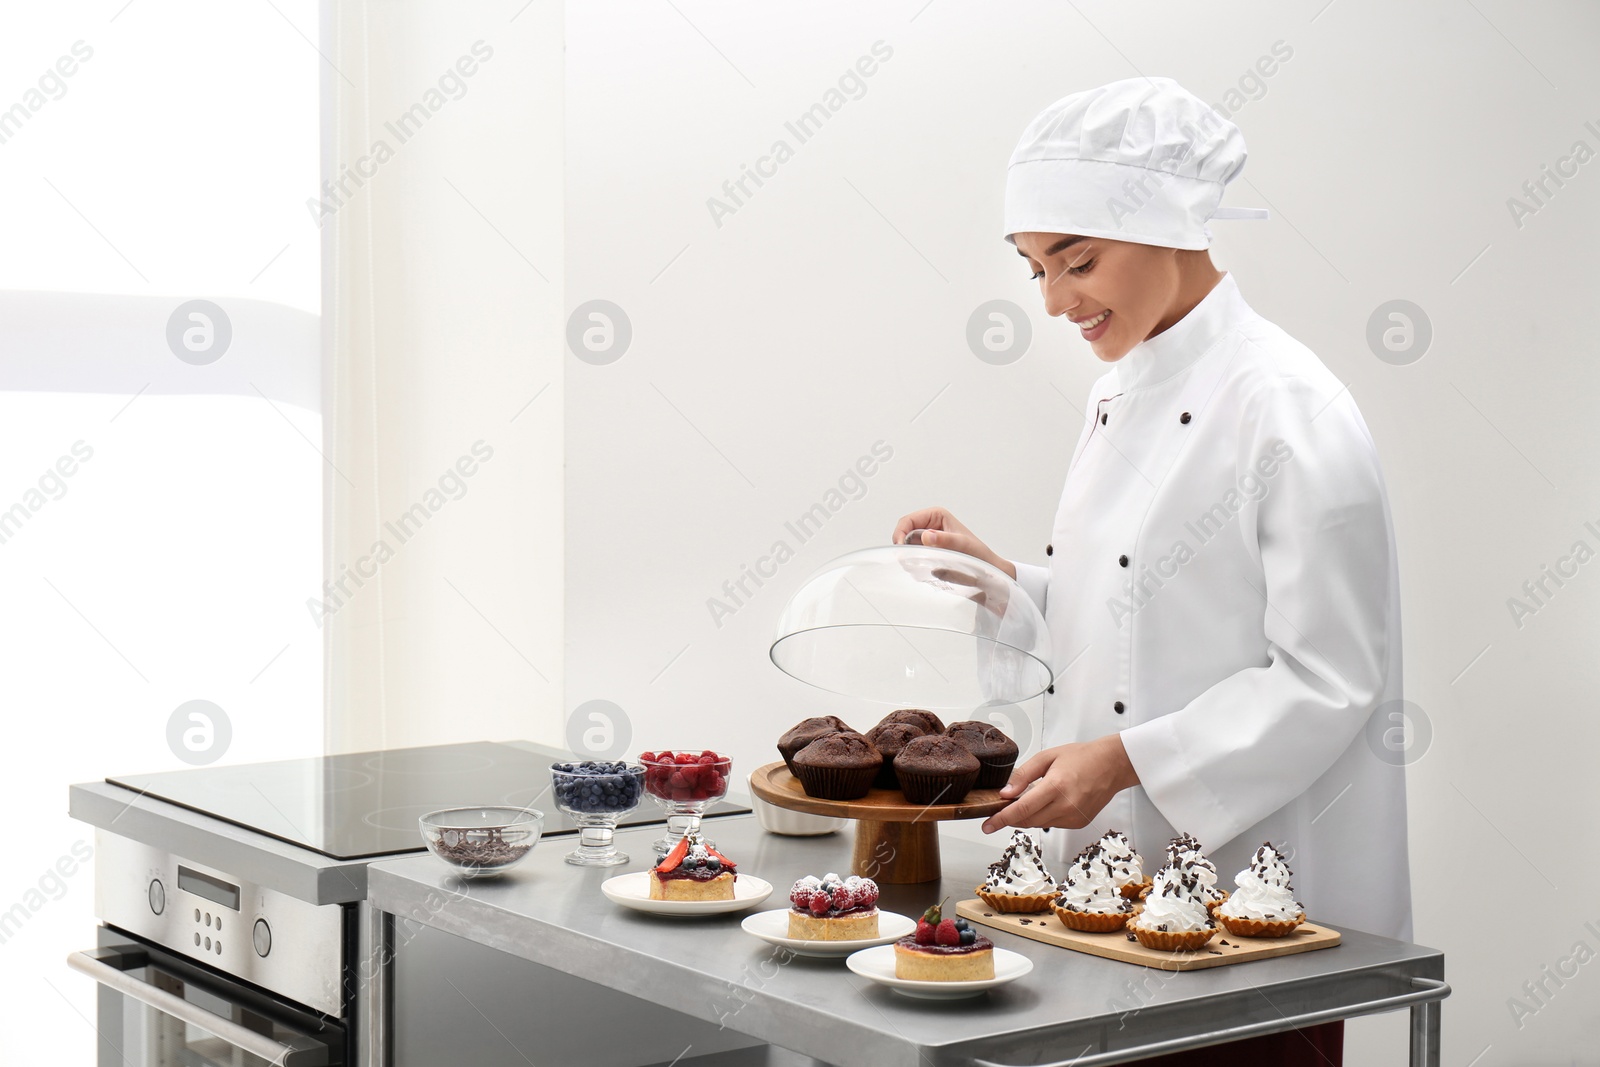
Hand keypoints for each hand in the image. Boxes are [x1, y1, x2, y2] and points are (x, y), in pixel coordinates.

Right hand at [890, 507, 1016, 579]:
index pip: (907, 520)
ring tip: (921, 564)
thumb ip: (945, 540)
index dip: (900, 533)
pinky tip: (924, 568)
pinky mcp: (929, 550)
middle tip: (909, 560)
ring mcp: (928, 538)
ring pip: (907, 545)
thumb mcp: (963, 546)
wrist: (988, 570)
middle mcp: (930, 525)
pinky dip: (914, 561)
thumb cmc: (979, 555)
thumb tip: (926, 536)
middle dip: (904, 546)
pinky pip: (914, 554)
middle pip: (904, 533)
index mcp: (936, 515)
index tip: (900, 548)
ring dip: (910, 555)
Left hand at [980, 735, 1139, 833]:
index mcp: (1056, 787)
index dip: (1001, 819)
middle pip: (1027, 821)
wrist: (1111, 765)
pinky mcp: (1078, 823)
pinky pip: (1052, 824)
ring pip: (1038, 824)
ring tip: (1029, 799)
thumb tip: (1005, 793)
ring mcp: (1073, 818)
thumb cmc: (1081, 757)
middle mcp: (1066, 806)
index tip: (987, 825)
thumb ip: (1023, 775)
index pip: (1021, 809)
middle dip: (1010, 818)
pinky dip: (1043, 817)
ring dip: (1027, 816)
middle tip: (1000, 809)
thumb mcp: (1047, 757)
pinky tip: (1048, 802)